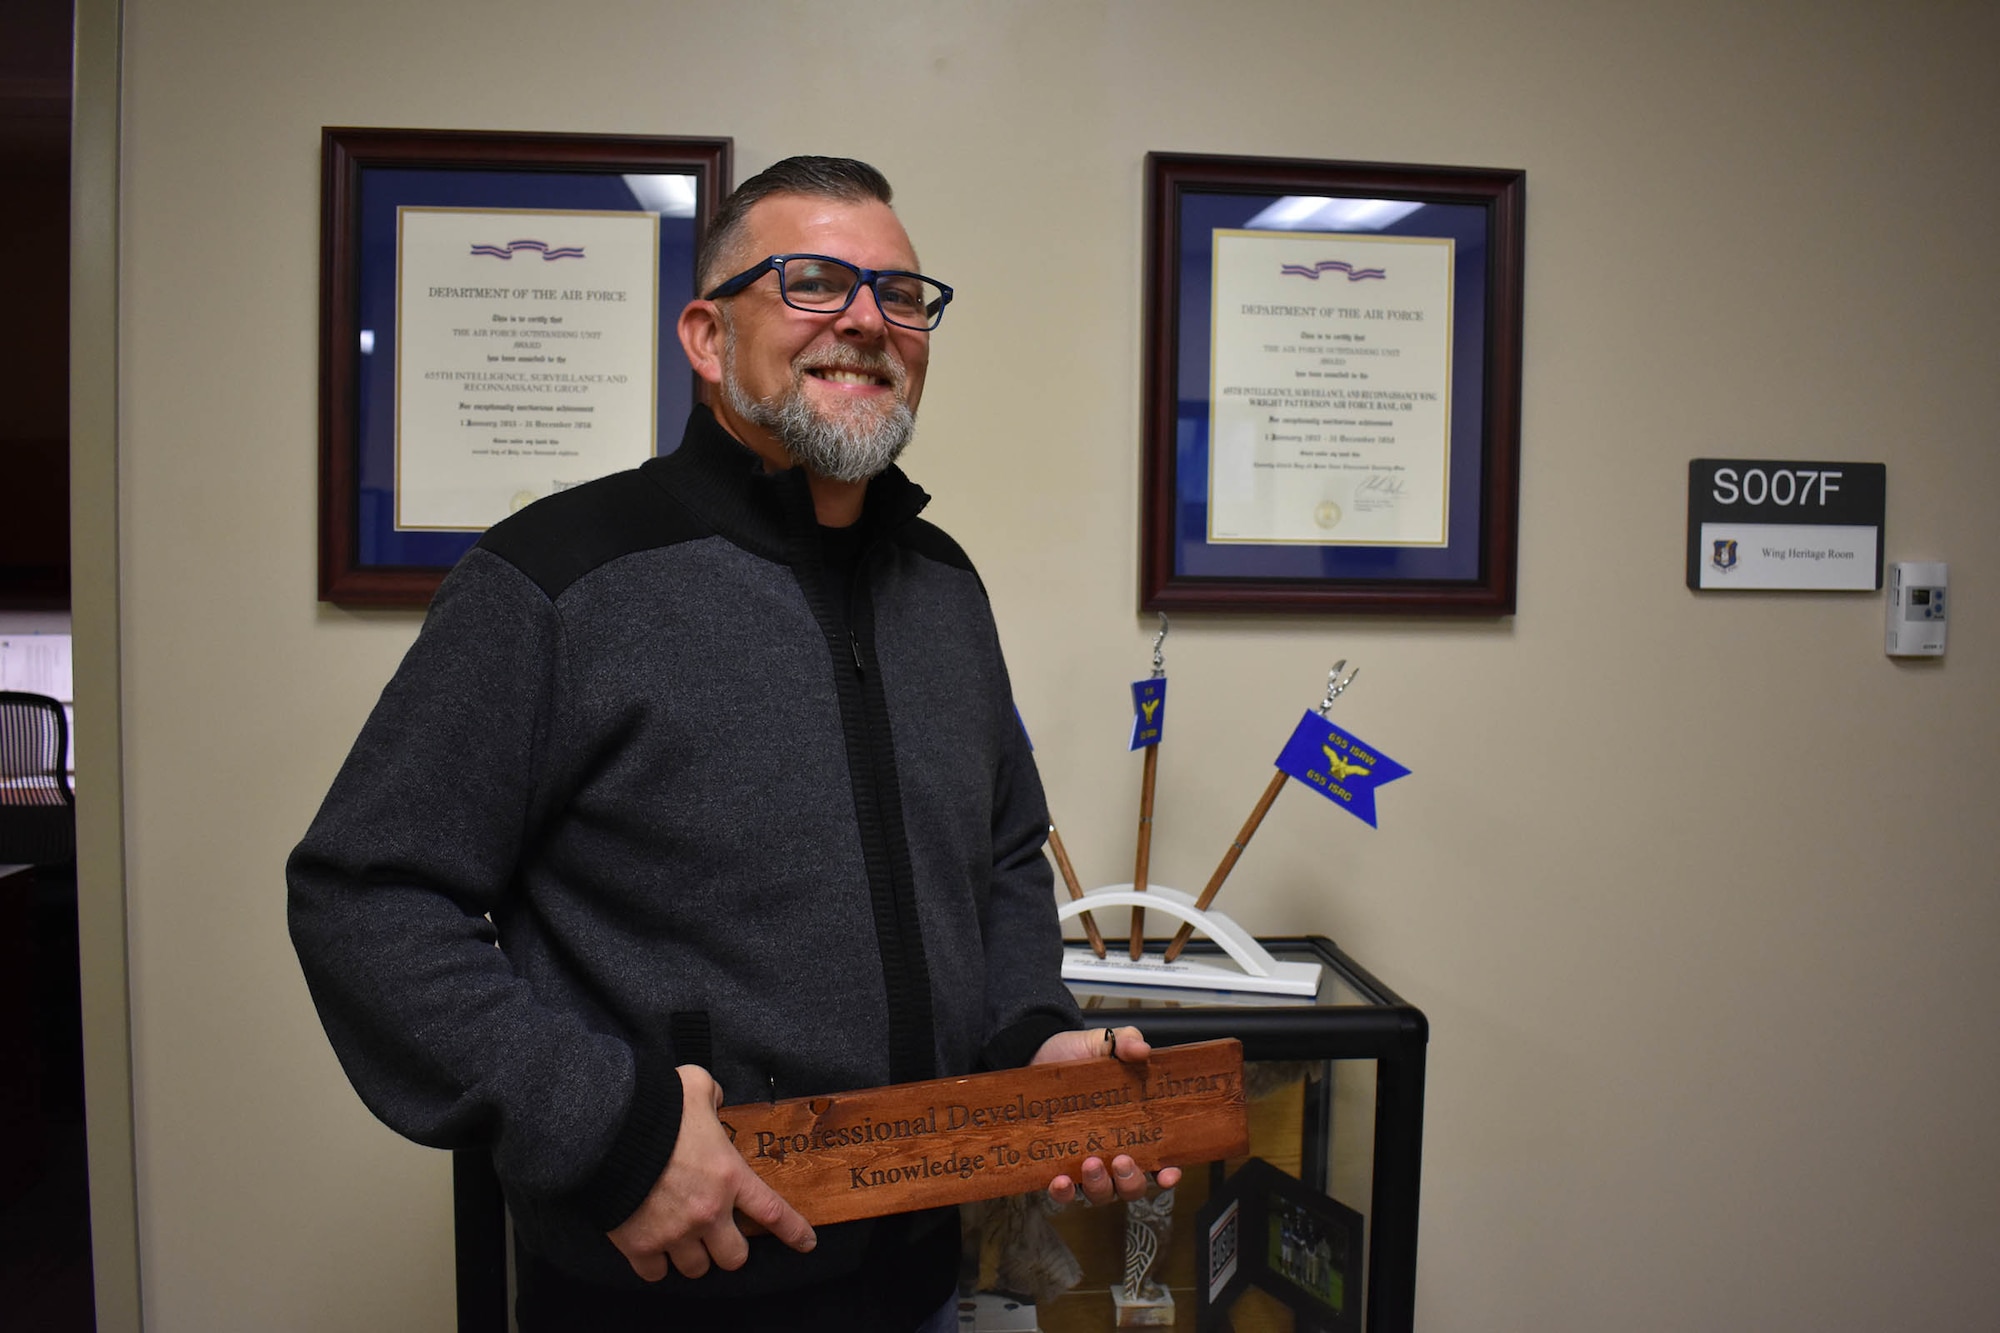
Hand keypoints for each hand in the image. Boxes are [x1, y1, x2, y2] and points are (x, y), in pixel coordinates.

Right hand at [606, 1066, 815, 1280]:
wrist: (607, 1132)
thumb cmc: (656, 1108)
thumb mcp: (695, 1086)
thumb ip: (713, 1094)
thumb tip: (716, 1098)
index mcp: (728, 1176)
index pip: (772, 1212)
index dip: (793, 1232)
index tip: (806, 1243)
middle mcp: (707, 1212)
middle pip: (733, 1257)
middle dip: (729, 1249)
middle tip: (718, 1234)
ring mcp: (674, 1233)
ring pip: (696, 1269)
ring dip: (693, 1257)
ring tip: (683, 1239)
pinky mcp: (640, 1246)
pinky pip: (656, 1273)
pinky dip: (656, 1264)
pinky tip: (653, 1248)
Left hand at [1031, 1026, 1184, 1204]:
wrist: (1034, 1054)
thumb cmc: (1076, 1055)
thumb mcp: (1102, 1043)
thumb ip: (1125, 1042)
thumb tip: (1142, 1049)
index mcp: (1134, 1128)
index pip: (1159, 1160)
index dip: (1168, 1173)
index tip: (1169, 1173)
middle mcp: (1112, 1153)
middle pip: (1131, 1185)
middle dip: (1131, 1181)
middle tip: (1123, 1161)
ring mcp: (1084, 1164)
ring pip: (1100, 1193)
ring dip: (1099, 1185)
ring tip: (1091, 1163)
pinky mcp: (1054, 1165)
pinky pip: (1063, 1192)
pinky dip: (1064, 1192)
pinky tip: (1059, 1181)